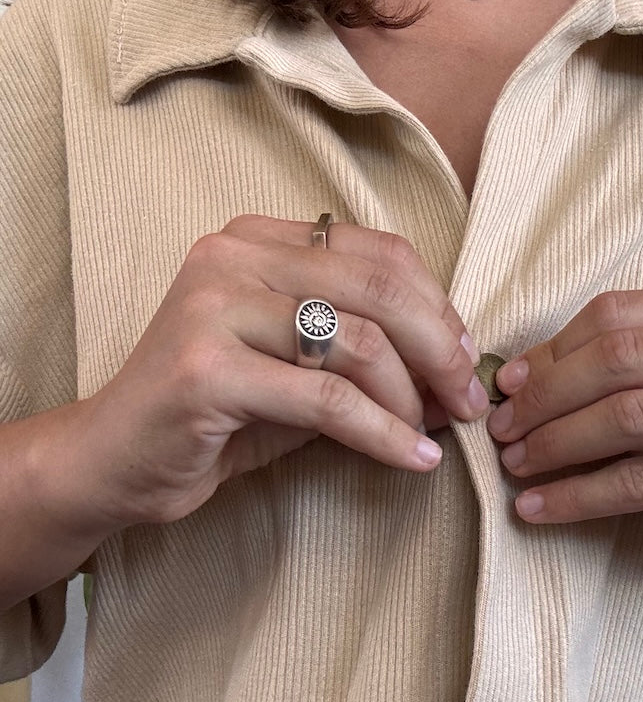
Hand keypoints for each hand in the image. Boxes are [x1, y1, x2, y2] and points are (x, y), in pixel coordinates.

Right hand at [75, 215, 486, 527]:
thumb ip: (364, 355)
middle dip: (442, 350)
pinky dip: (384, 434)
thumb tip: (457, 371)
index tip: (466, 360)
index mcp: (257, 240)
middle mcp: (233, 257)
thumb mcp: (298, 369)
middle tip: (469, 402)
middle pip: (381, 288)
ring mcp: (215, 308)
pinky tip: (412, 459)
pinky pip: (328, 401)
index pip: (380, 253)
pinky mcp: (208, 370)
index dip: (439, 307)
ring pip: (360, 342)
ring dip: (413, 399)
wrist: (112, 462)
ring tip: (432, 435)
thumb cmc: (215, 415)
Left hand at [487, 290, 642, 575]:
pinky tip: (540, 508)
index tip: (510, 384)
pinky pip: (641, 483)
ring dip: (556, 444)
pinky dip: (579, 496)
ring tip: (516, 465)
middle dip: (546, 396)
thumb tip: (519, 377)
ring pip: (627, 418)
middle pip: (619, 358)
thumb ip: (626, 369)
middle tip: (502, 429)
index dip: (554, 349)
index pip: (620, 313)